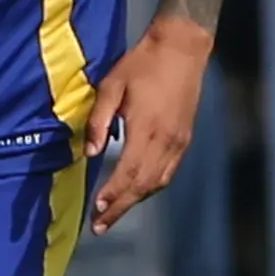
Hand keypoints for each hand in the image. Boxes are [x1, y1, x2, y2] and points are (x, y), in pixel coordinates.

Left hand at [84, 17, 212, 235]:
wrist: (182, 48)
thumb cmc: (142, 63)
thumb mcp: (112, 85)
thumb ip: (99, 121)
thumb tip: (90, 153)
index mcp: (147, 128)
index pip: (128, 172)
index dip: (112, 194)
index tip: (96, 209)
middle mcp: (167, 140)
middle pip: (142, 185)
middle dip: (120, 207)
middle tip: (100, 226)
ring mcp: (179, 141)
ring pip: (157, 183)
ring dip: (135, 201)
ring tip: (114, 214)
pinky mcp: (184, 139)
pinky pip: (167, 172)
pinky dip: (150, 188)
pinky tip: (136, 193)